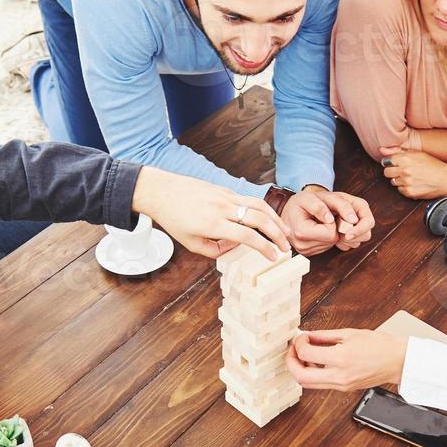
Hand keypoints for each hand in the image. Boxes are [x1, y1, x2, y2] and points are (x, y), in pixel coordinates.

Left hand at [132, 167, 290, 261]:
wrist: (161, 191)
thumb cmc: (173, 219)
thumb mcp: (191, 243)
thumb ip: (215, 250)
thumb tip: (235, 246)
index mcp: (213, 224)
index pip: (247, 236)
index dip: (264, 248)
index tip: (274, 257)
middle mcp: (222, 208)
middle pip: (259, 219)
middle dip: (277, 234)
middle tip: (286, 246)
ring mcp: (225, 195)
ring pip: (258, 205)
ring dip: (275, 218)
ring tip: (285, 231)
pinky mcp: (225, 189)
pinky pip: (248, 200)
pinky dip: (262, 210)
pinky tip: (268, 220)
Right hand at [282, 187, 374, 254]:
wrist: (286, 212)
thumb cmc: (297, 204)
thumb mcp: (308, 198)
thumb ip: (320, 207)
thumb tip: (330, 219)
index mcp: (301, 232)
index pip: (331, 233)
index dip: (332, 222)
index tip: (326, 214)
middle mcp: (302, 245)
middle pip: (332, 240)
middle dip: (331, 227)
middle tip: (322, 217)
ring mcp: (304, 251)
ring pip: (330, 244)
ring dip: (328, 232)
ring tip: (318, 223)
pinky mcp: (308, 253)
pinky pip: (325, 246)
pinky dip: (324, 237)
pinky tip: (316, 229)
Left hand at [286, 328, 407, 391]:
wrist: (398, 361)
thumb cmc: (379, 345)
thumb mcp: (349, 333)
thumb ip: (324, 336)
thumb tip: (306, 335)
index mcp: (341, 358)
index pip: (305, 354)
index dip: (298, 344)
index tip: (302, 338)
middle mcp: (339, 375)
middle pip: (300, 377)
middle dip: (291, 362)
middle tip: (293, 350)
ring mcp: (341, 385)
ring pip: (308, 384)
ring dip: (300, 369)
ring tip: (305, 355)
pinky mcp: (344, 388)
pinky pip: (320, 384)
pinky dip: (313, 373)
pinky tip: (317, 362)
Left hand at [381, 150, 446, 199]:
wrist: (445, 179)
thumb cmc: (433, 164)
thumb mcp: (417, 153)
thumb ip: (397, 150)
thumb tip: (381, 149)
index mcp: (406, 158)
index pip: (386, 161)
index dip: (391, 162)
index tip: (396, 163)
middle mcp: (405, 170)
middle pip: (386, 172)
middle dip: (393, 171)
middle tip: (403, 170)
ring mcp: (407, 182)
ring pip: (393, 181)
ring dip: (399, 179)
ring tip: (411, 177)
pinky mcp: (409, 192)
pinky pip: (400, 190)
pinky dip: (404, 187)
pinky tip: (414, 183)